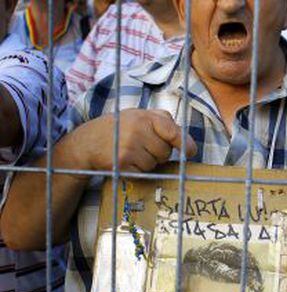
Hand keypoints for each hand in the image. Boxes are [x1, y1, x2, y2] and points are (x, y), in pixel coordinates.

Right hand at [72, 109, 196, 171]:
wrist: (87, 142)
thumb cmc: (118, 128)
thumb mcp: (138, 115)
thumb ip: (162, 121)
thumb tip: (186, 140)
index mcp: (145, 117)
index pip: (172, 131)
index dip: (184, 143)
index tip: (191, 151)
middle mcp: (138, 131)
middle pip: (165, 152)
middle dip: (158, 152)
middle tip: (142, 145)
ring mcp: (130, 148)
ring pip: (155, 164)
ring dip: (148, 162)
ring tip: (131, 152)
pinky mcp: (122, 164)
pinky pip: (143, 172)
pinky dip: (138, 170)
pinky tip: (126, 160)